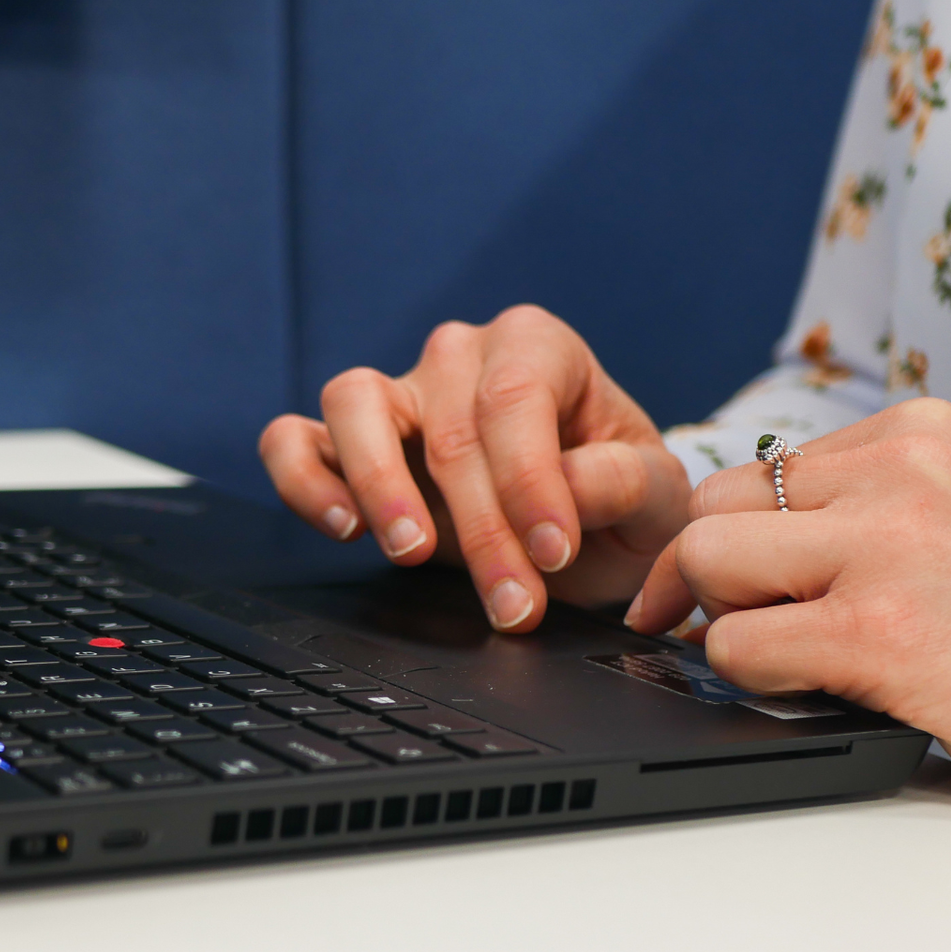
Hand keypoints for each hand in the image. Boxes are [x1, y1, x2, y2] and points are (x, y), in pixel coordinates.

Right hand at [259, 305, 690, 630]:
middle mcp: (460, 354)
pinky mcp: (345, 441)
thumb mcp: (656, 496)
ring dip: (379, 483)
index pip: (517, 397)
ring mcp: (397, 392)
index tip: (554, 552)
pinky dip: (303, 478)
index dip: (531, 479)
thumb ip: (624, 482)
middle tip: (514, 605)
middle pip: (450, 429)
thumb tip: (568, 490)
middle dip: (483, 530)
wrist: (583, 530)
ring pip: (354, 402)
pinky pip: (294, 439)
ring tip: (412, 552)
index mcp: (538, 346)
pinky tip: (342, 527)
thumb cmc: (618, 499)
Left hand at [627, 397, 950, 860]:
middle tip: (752, 628)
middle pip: (712, 508)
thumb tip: (718, 549)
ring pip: (705, 561)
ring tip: (794, 655)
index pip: (752, 471)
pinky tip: (811, 687)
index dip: (729, 541)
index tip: (727, 590)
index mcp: (916, 433)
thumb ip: (853, 511)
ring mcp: (888, 547)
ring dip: (726, 621)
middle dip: (711, 579)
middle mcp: (901, 472)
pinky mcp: (879, 631)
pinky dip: (749, 676)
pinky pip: (736, 644)